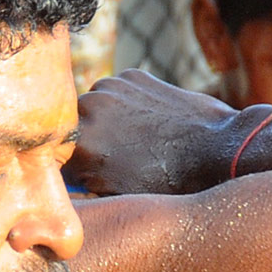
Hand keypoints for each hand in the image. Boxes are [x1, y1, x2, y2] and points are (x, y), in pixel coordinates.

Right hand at [67, 70, 232, 195]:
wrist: (219, 150)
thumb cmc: (170, 183)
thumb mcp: (118, 195)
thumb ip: (82, 184)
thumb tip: (60, 182)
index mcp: (80, 144)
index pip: (51, 154)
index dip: (62, 165)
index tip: (76, 171)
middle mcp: (89, 109)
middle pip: (69, 126)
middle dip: (83, 139)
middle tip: (109, 157)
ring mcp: (111, 87)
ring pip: (91, 105)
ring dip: (103, 120)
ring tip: (132, 141)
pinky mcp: (132, 75)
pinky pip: (115, 91)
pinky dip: (124, 104)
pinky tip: (147, 123)